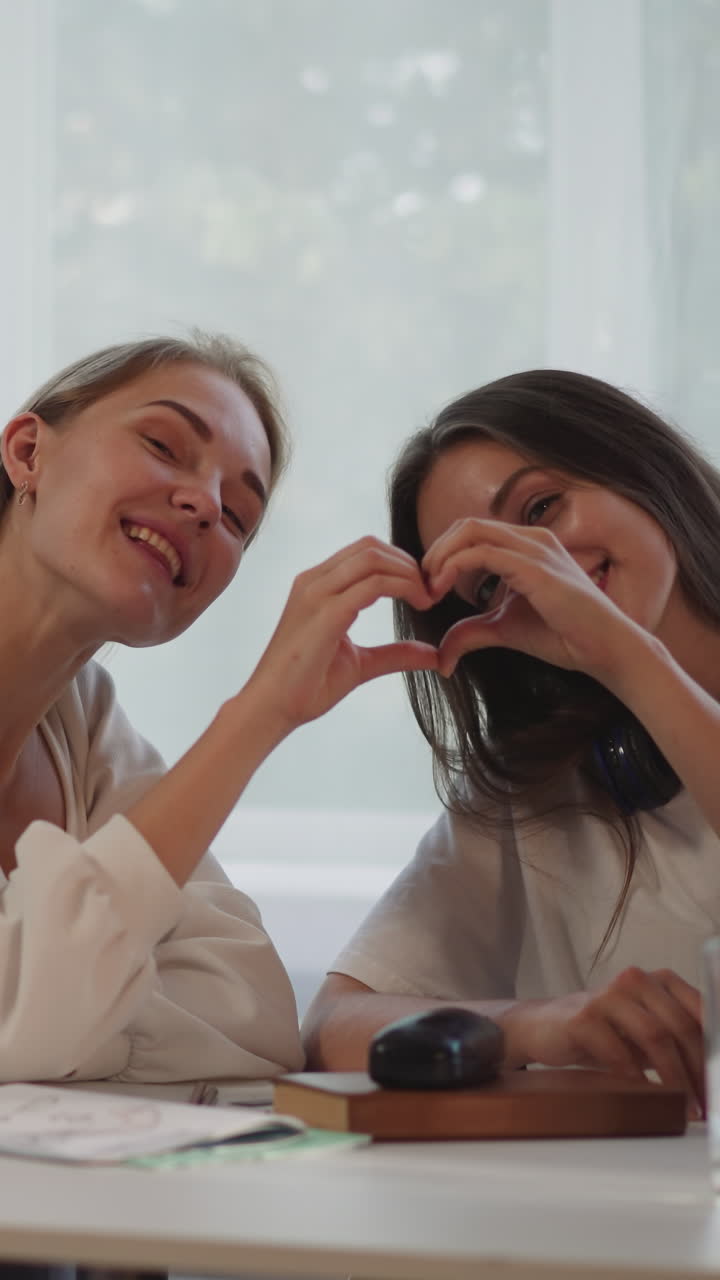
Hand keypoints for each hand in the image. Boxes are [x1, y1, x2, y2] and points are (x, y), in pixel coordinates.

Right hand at [244, 536, 437, 731]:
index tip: (425, 591)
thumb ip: (394, 654)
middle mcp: (313, 581)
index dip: (401, 563)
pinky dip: (404, 587)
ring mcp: (316, 594)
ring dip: (409, 573)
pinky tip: (419, 605)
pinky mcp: (325, 614)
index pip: (365, 552)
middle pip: (371, 546)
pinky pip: (373, 584)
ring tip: (427, 599)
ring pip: (373, 557)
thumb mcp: (361, 664)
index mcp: (317, 586)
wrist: (272, 709)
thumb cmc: (307, 687)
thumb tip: (434, 654)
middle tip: (432, 592)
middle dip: (409, 563)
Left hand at [422, 518, 639, 682]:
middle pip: (466, 525)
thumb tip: (441, 655)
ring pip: (471, 531)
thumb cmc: (564, 636)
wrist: (605, 650)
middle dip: (436, 552)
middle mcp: (531, 538)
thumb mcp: (505, 630)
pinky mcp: (536, 568)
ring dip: (440, 557)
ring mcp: (535, 549)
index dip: (442, 555)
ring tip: (430, 589)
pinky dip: (454, 566)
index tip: (428, 589)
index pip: (472, 532)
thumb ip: (471, 633)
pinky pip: (484, 553)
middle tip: (422, 587)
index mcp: (526, 545)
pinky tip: (443, 589)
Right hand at [508, 967, 704, 1116]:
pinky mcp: (583, 1016)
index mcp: (659, 980)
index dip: (713, 1049)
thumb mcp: (645, 1032)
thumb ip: (677, 1042)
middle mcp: (636, 980)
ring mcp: (608, 995)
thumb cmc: (603, 1032)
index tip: (717, 1083)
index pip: (701, 1011)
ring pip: (655, 1036)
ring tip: (684, 1105)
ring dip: (675, 1078)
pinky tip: (645, 1095)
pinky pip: (619, 1051)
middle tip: (704, 1103)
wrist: (543, 1027)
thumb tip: (712, 1077)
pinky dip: (637, 1078)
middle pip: (681, 1026)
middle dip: (698, 1070)